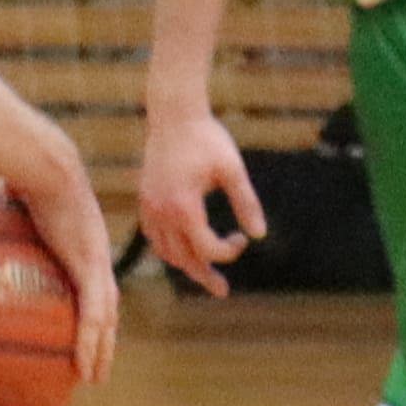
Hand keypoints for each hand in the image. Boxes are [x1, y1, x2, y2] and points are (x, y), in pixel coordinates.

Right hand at [1, 128, 123, 382]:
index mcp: (83, 244)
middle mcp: (96, 258)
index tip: (87, 335)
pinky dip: (90, 343)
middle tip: (96, 368)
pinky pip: (92, 316)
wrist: (45, 165)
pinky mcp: (89, 269)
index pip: (93, 287)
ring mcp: (96, 265)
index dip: (94, 313)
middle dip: (104, 341)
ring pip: (105, 320)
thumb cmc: (29, 172)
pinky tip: (86, 366)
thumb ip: (12, 198)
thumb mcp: (19, 195)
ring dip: (101, 351)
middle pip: (107, 310)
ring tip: (93, 378)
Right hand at [134, 96, 261, 298]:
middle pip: (183, 258)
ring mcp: (149, 206)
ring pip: (164, 251)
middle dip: (204, 275)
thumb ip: (247, 203)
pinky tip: (183, 249)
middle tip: (222, 291)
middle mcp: (161, 211)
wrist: (174, 114)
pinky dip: (168, 248)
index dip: (228, 251)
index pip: (206, 247)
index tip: (242, 238)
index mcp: (184, 207)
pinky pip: (153, 236)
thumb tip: (260, 235)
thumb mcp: (233, 170)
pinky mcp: (144, 199)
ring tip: (204, 272)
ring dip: (185, 264)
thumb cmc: (207, 139)